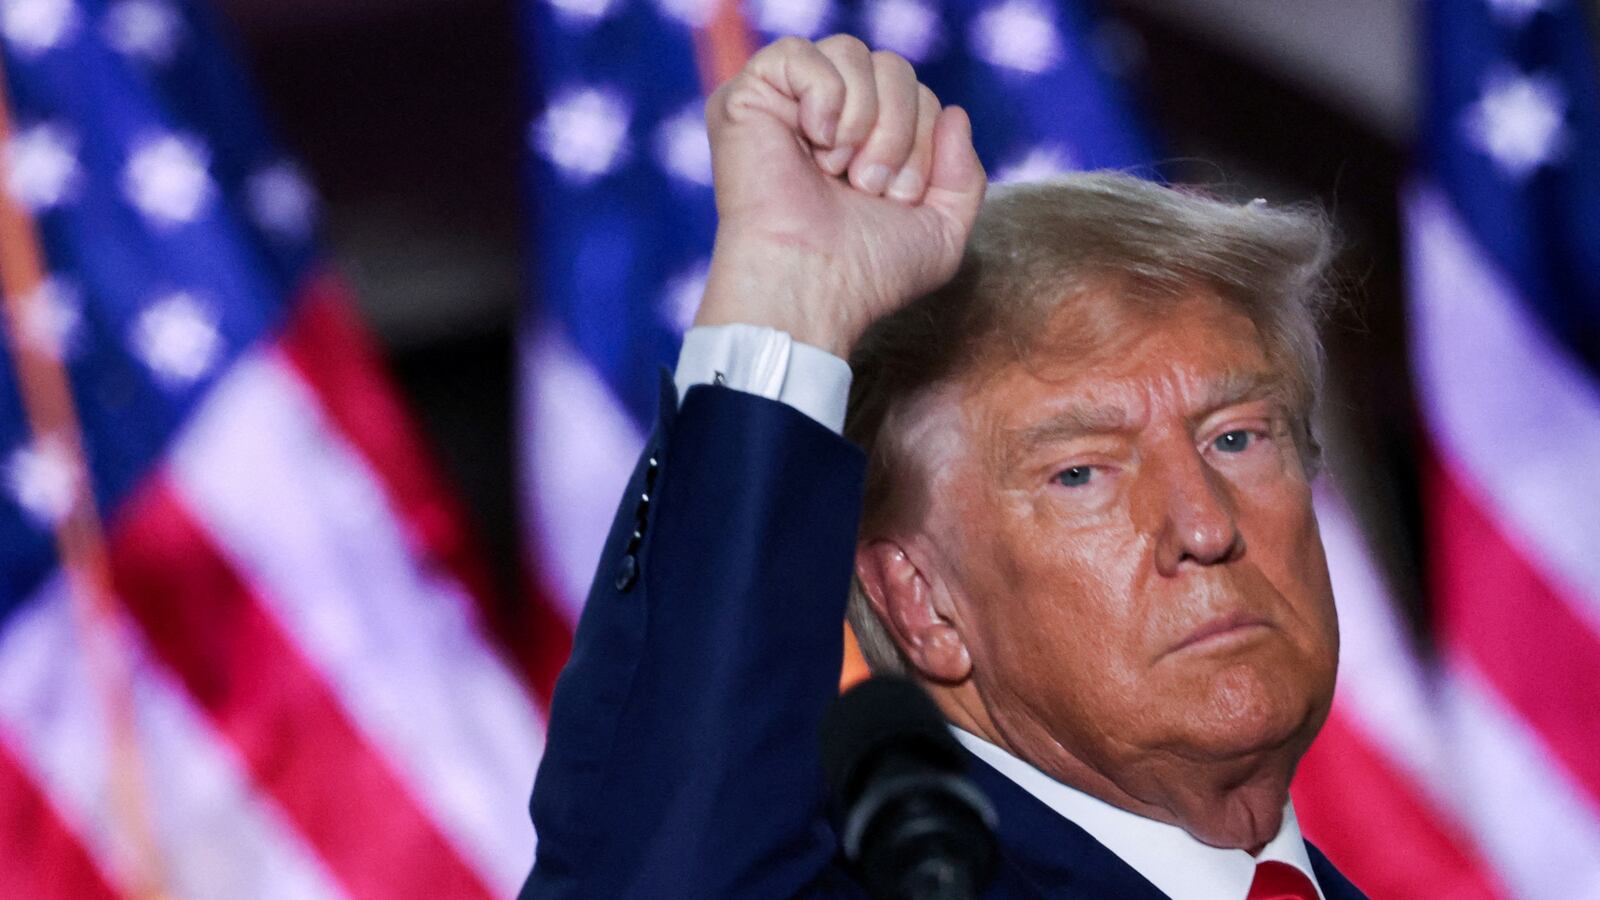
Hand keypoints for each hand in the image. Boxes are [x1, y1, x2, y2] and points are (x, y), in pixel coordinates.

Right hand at [695, 35, 986, 358]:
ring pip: (852, 51)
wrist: (814, 286)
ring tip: (840, 170)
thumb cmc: (868, 271)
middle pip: (893, 66)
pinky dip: (823, 97)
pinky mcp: (745, 98)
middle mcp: (824, 117)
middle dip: (899, 128)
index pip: (919, 92)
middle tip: (869, 186)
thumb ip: (964, 173)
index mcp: (864, 141)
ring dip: (864, 118)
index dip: (924, 138)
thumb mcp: (942, 230)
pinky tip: (812, 142)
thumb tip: (954, 113)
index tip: (897, 196)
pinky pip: (799, 52)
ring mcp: (783, 104)